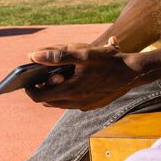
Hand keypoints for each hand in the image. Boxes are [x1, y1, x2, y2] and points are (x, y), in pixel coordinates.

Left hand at [23, 38, 148, 110]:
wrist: (133, 72)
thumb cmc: (109, 61)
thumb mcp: (83, 54)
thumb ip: (57, 56)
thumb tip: (32, 56)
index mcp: (70, 91)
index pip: (39, 97)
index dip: (30, 89)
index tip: (27, 79)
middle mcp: (76, 103)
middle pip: (48, 102)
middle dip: (43, 89)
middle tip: (43, 75)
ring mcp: (85, 106)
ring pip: (61, 103)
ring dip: (56, 92)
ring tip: (58, 76)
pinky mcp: (93, 105)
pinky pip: (74, 103)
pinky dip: (68, 94)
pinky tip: (75, 80)